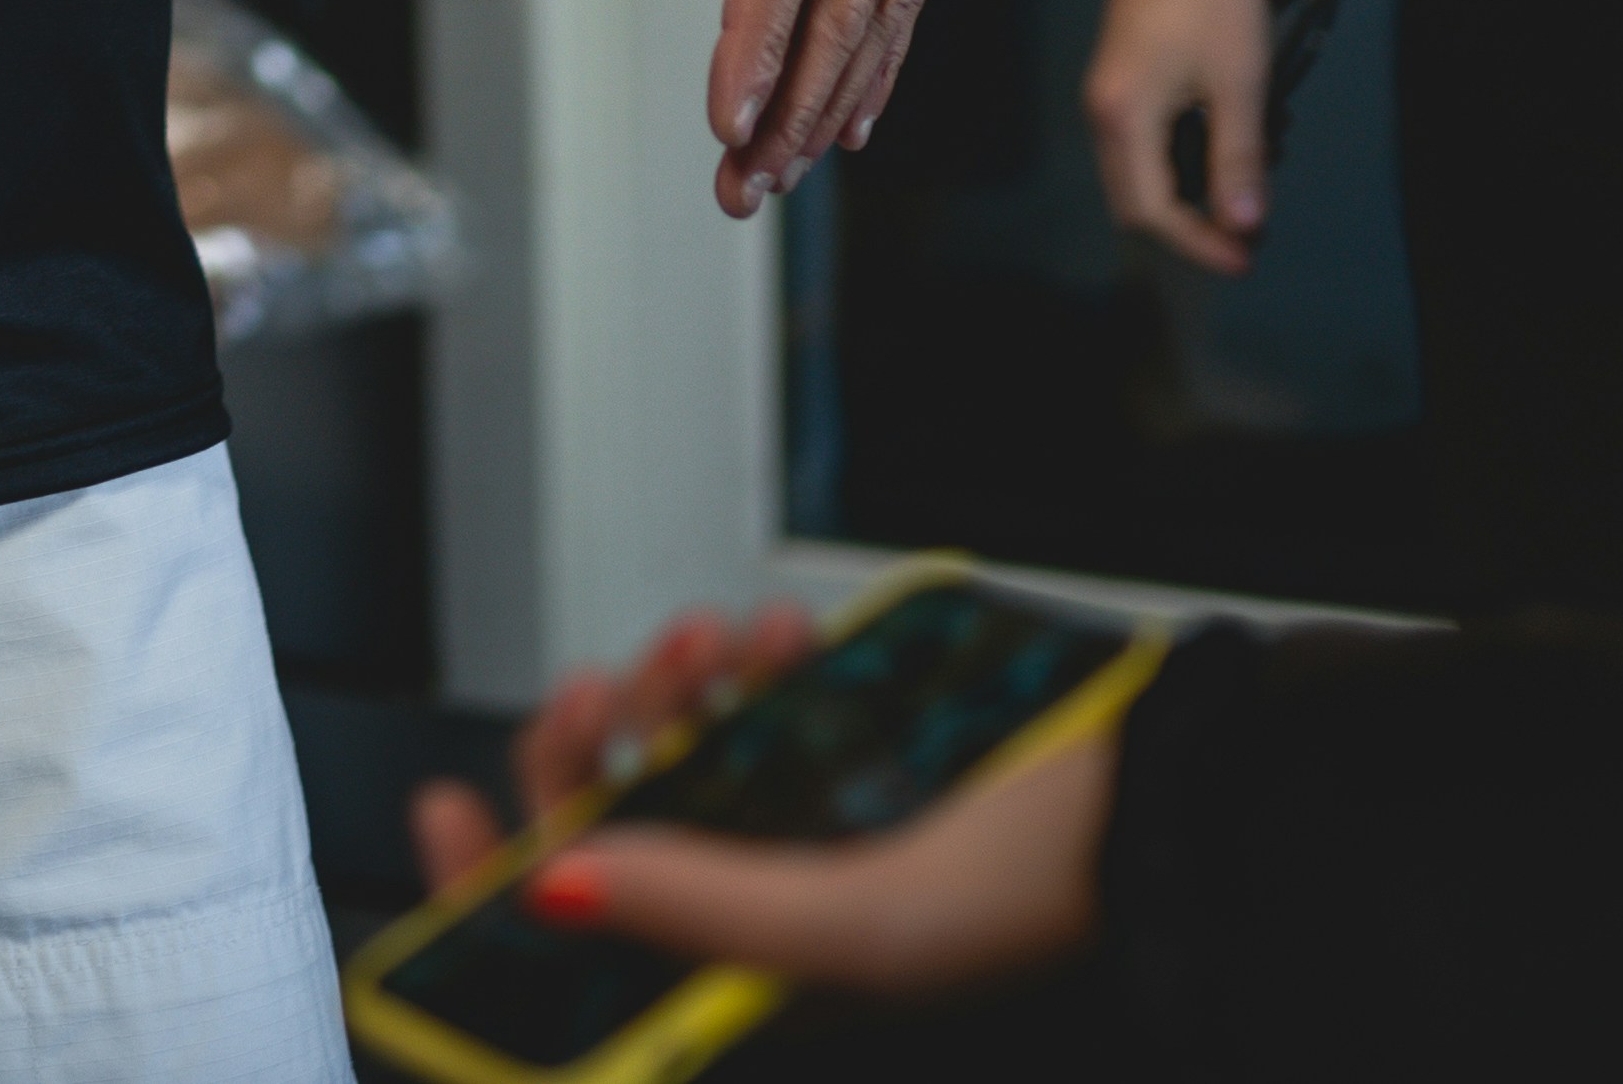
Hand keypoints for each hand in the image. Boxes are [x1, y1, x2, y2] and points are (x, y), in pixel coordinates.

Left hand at [408, 601, 1111, 1000]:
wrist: (1181, 794)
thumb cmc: (1048, 890)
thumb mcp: (855, 926)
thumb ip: (702, 910)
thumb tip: (549, 893)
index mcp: (757, 984)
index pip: (586, 958)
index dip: (494, 898)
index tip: (442, 808)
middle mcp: (770, 918)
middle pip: (609, 841)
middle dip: (584, 756)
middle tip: (604, 690)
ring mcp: (811, 838)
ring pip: (676, 765)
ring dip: (668, 693)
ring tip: (709, 645)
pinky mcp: (856, 769)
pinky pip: (760, 716)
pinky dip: (749, 671)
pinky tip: (775, 638)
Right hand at [1080, 0, 1271, 272]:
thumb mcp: (1239, 81)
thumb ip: (1239, 158)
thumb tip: (1243, 225)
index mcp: (1122, 118)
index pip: (1152, 210)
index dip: (1199, 243)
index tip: (1248, 258)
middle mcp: (1102, 113)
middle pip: (1137, 200)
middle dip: (1192, 226)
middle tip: (1250, 233)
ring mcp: (1109, 95)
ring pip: (1142, 173)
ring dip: (1191, 192)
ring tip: (1248, 187)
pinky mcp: (1123, 80)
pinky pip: (1146, 143)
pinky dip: (1185, 160)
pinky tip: (1227, 145)